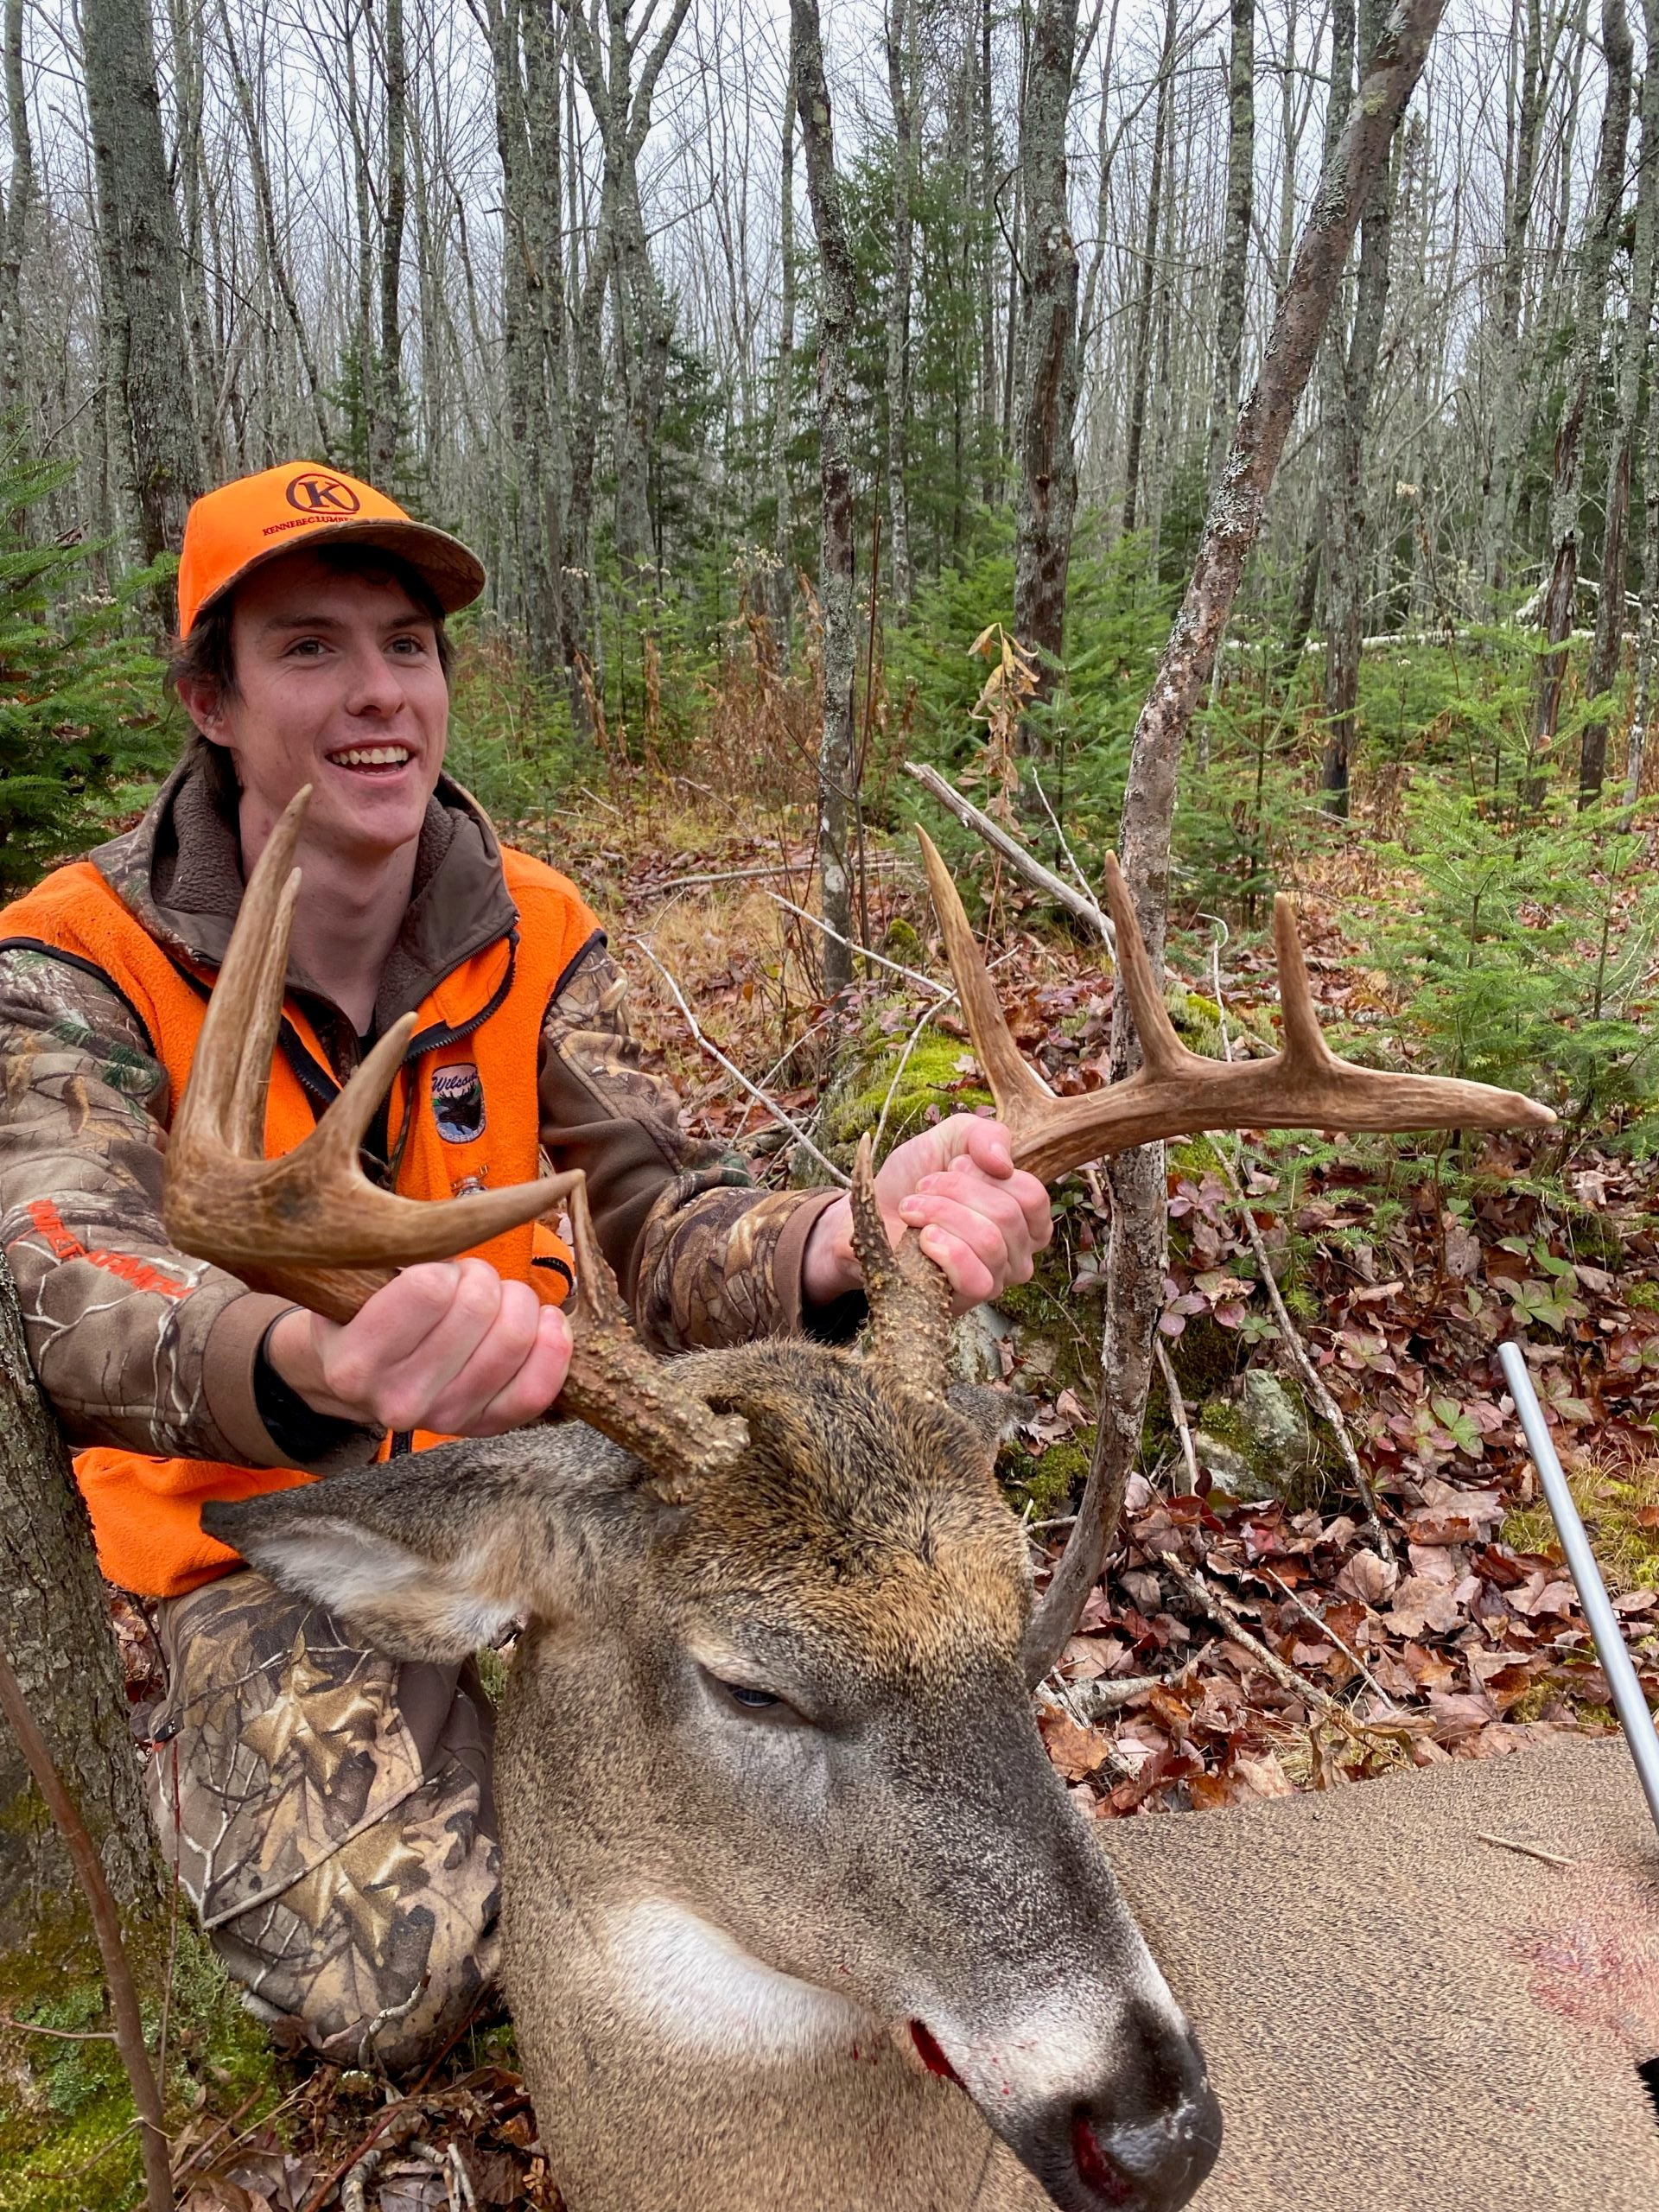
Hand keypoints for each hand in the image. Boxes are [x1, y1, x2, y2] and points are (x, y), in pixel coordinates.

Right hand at [266, 1259, 572, 1437]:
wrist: (361, 1379)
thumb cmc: (365, 1316)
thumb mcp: (355, 1281)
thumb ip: (389, 1255)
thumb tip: (449, 1224)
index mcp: (356, 1362)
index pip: (430, 1289)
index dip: (445, 1265)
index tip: (438, 1270)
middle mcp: (399, 1400)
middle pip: (480, 1307)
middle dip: (482, 1277)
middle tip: (469, 1281)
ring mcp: (445, 1418)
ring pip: (515, 1339)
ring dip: (517, 1302)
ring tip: (497, 1299)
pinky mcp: (484, 1426)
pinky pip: (539, 1387)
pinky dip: (553, 1344)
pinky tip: (545, 1321)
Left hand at [802, 1115, 1051, 1317]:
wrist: (868, 1215)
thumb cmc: (914, 1180)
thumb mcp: (949, 1140)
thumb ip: (983, 1135)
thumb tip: (1003, 1164)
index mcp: (1024, 1216)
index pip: (1032, 1196)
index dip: (987, 1175)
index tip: (951, 1166)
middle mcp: (1018, 1251)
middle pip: (1008, 1216)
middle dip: (955, 1191)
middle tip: (922, 1188)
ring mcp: (995, 1280)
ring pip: (989, 1242)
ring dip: (941, 1214)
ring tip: (913, 1209)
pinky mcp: (967, 1301)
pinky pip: (976, 1278)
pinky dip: (945, 1249)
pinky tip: (922, 1239)